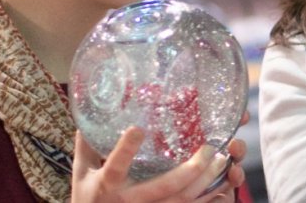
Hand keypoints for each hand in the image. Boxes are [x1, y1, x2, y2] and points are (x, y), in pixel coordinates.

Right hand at [71, 126, 246, 202]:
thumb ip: (86, 144)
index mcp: (107, 186)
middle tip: (208, 148)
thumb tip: (87, 110)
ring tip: (222, 161)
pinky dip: (208, 199)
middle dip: (189, 169)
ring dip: (205, 182)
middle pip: (163, 187)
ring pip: (181, 200)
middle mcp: (129, 201)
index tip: (137, 128)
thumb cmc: (87, 199)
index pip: (115, 167)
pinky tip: (223, 185)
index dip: (125, 150)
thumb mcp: (82, 172)